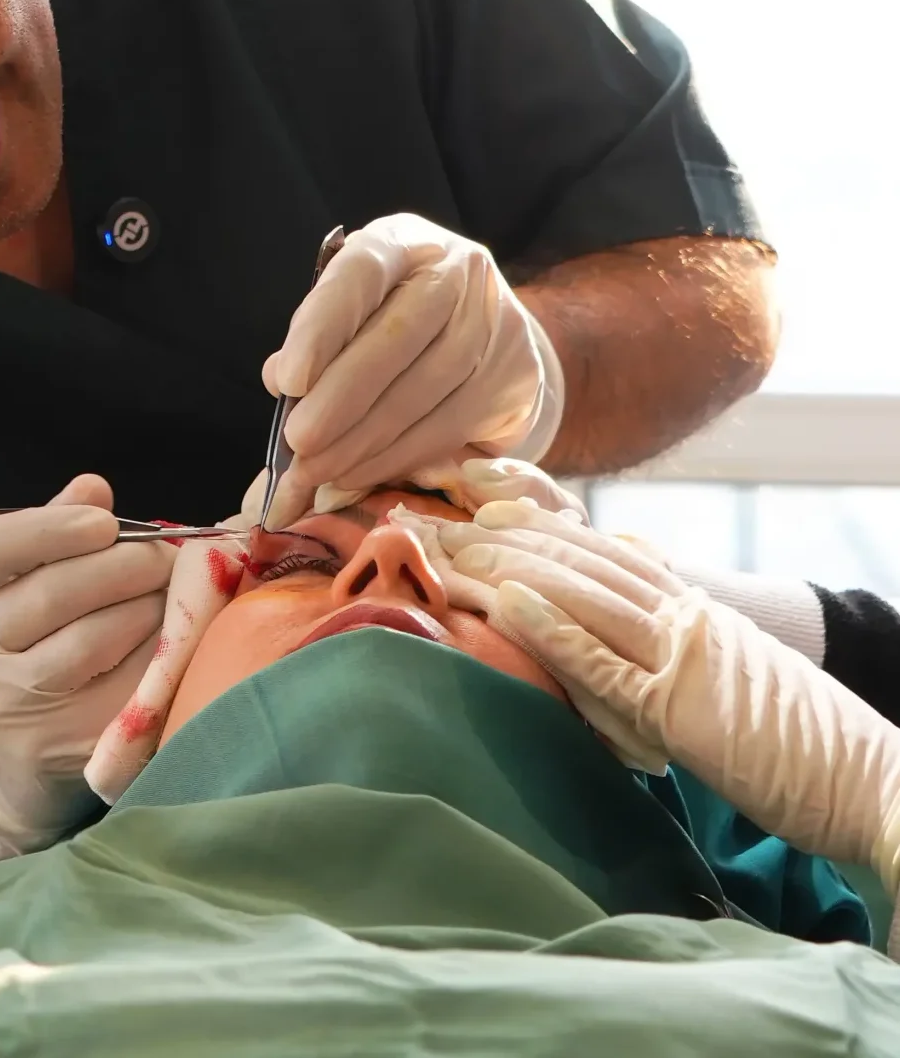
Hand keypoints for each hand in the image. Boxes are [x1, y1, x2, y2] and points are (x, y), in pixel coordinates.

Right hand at [0, 474, 173, 879]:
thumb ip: (49, 526)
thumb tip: (93, 489)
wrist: (4, 749)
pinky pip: (123, 686)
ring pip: (93, 640)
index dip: (48, 528)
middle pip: (50, 594)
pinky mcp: (55, 745)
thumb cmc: (16, 637)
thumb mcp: (11, 577)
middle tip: (162, 554)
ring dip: (147, 607)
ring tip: (169, 591)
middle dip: (122, 564)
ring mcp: (4, 707)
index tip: (105, 522)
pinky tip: (172, 636)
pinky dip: (157, 653)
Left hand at [261, 215, 562, 527]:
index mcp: (404, 242)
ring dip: (360, 442)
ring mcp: (493, 325)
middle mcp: (456, 273)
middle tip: (297, 444)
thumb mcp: (355, 306)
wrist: (492, 334)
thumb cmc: (399, 317)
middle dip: (338, 400)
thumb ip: (316, 335)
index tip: (287, 380)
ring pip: (420, 393)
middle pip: (395, 339)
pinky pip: (444, 428)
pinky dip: (393, 458)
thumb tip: (280, 379)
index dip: (322, 327)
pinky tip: (356, 474)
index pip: (361, 274)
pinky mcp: (512, 379)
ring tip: (316, 472)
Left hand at [435, 500, 899, 897]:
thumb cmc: (805, 746)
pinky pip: (603, 661)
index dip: (544, 527)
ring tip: (450, 550)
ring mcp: (683, 656)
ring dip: (506, 569)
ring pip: (579, 594)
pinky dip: (551, 628)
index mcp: (698, 610)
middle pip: (579, 562)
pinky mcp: (681, 707)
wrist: (879, 784)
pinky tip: (505, 603)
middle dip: (503, 540)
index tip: (489, 510)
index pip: (605, 553)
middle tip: (438, 523)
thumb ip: (678, 641)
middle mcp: (687, 617)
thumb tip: (627, 602)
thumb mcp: (732, 677)